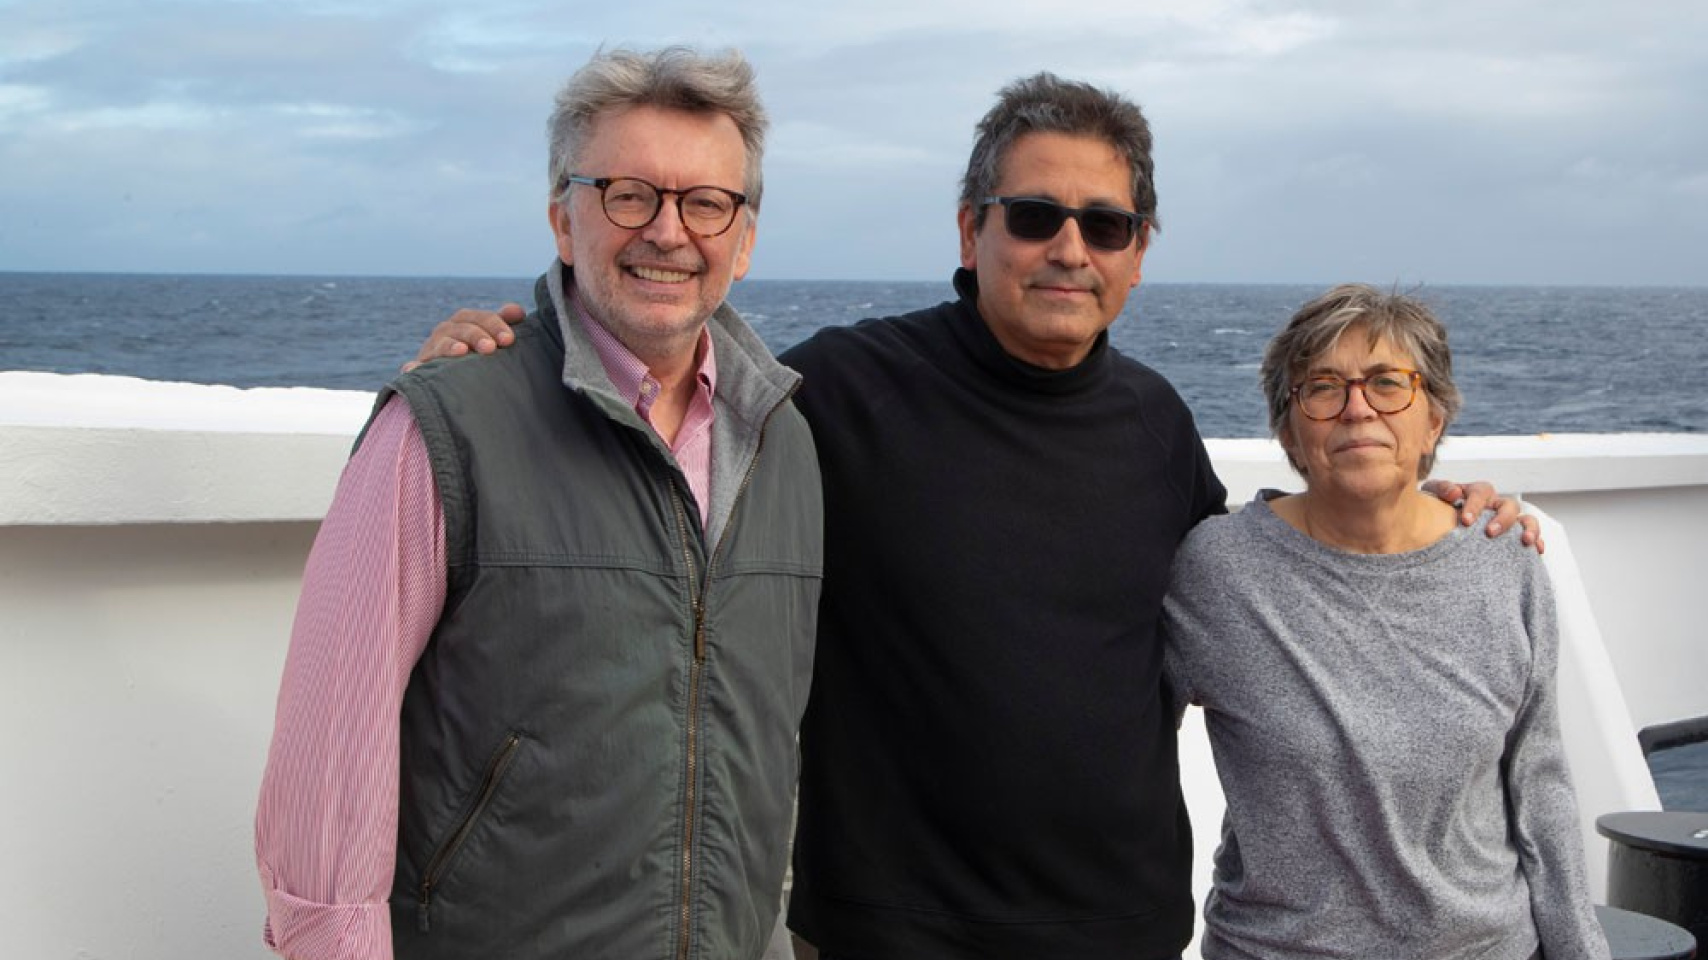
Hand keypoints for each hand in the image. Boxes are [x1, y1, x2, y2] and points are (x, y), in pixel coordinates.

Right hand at [402, 302, 526, 372]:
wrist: (449, 375)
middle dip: (476, 335)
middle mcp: (446, 332)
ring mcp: (431, 349)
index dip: (494, 325)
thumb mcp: (490, 335)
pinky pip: (413, 367)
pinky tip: (413, 369)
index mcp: (465, 322)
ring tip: (461, 352)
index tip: (508, 340)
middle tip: (490, 348)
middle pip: (460, 328)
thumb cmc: (476, 352)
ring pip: (439, 344)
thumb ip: (503, 323)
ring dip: (449, 347)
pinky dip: (413, 367)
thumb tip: (518, 312)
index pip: (479, 318)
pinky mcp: (419, 368)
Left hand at [1421, 479, 1543, 553]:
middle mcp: (1495, 504)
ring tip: (1525, 542)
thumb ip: (1441, 489)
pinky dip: (1537, 541)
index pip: (1480, 493)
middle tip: (1490, 533)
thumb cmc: (1437, 506)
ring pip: (1526, 519)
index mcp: (1477, 492)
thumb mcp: (1433, 494)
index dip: (1475, 506)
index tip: (1466, 522)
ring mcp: (1506, 520)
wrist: (1438, 523)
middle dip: (1503, 519)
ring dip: (1529, 528)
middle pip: (1509, 505)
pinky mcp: (1512, 536)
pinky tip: (1537, 551)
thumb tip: (1454, 493)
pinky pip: (1531, 536)